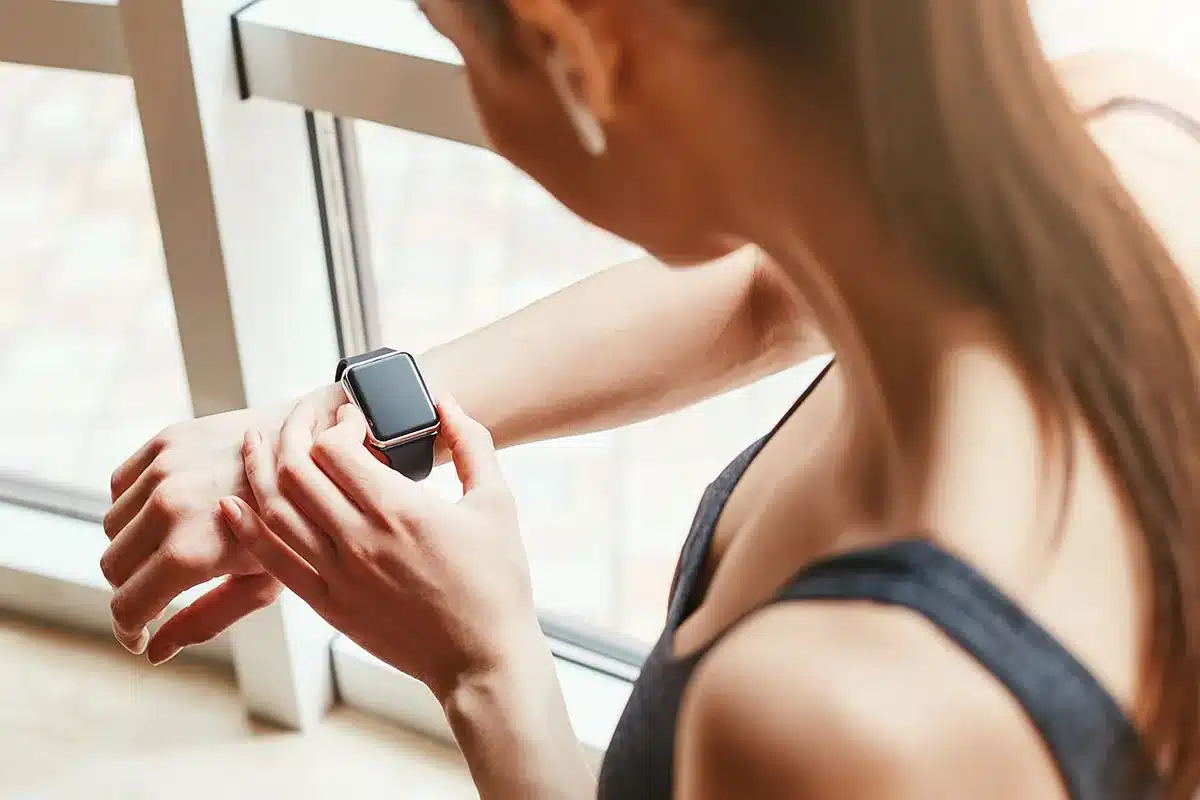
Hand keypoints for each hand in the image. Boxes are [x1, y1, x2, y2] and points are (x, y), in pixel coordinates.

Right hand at [101, 383, 345, 663]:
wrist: (320, 449)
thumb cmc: (303, 523)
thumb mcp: (263, 582)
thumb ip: (206, 618)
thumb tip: (154, 653)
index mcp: (190, 550)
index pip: (127, 606)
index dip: (130, 630)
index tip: (141, 636)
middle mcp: (168, 507)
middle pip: (112, 567)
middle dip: (130, 590)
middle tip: (157, 596)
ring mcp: (165, 469)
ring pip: (111, 526)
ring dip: (129, 546)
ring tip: (165, 552)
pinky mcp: (166, 440)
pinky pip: (120, 485)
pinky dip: (131, 505)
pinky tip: (162, 515)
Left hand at [219, 395, 537, 701]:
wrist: (483, 659)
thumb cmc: (497, 582)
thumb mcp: (497, 502)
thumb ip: (472, 444)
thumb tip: (446, 400)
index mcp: (400, 509)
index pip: (334, 447)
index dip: (336, 421)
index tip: (352, 418)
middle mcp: (359, 539)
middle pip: (295, 470)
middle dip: (292, 431)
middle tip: (303, 417)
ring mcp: (338, 575)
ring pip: (274, 510)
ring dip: (257, 469)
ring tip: (255, 442)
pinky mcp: (328, 603)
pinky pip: (271, 561)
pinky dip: (245, 528)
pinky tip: (232, 503)